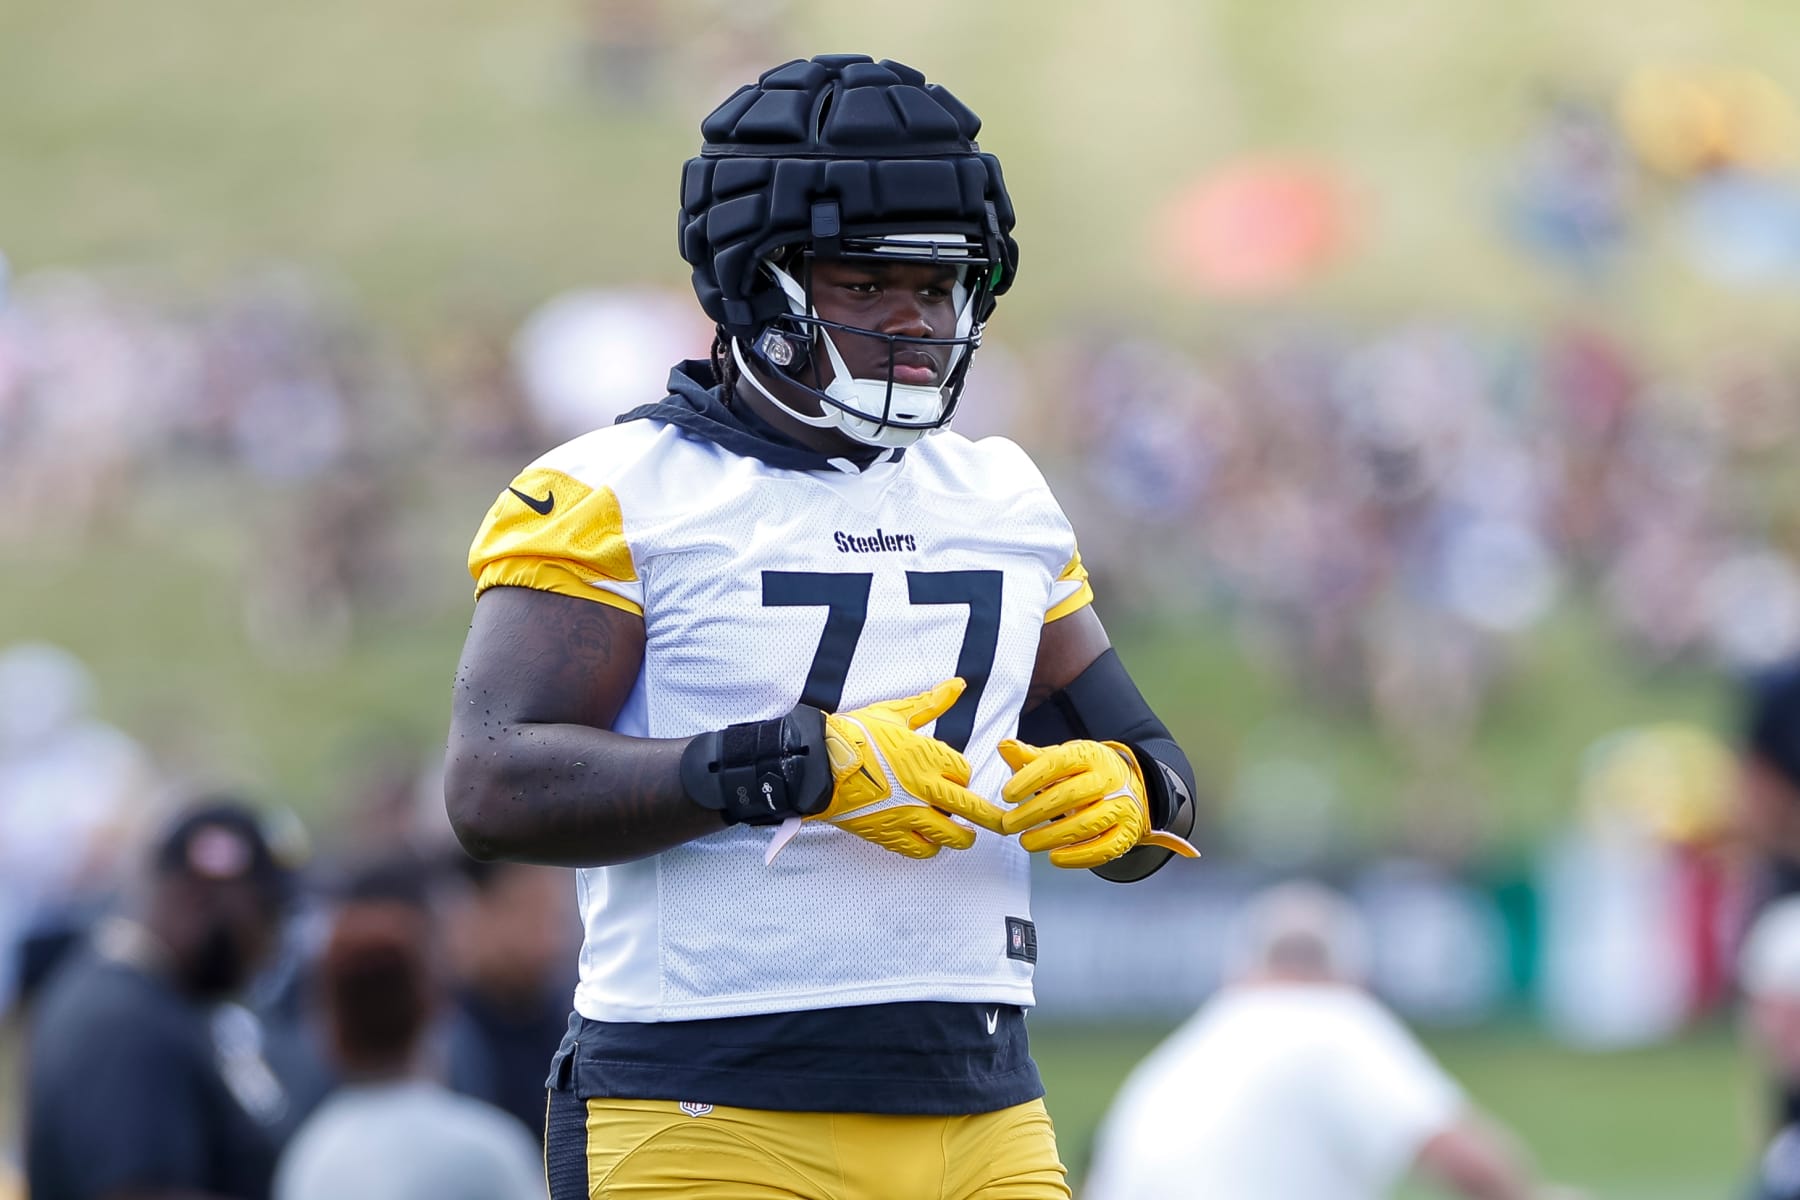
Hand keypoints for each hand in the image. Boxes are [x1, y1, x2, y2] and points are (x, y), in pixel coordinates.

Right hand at [766, 678, 1003, 861]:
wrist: (818, 764)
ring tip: (963, 834)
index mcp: (927, 757)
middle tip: (1003, 824)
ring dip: (962, 836)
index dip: (961, 775)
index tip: (953, 776)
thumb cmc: (854, 736)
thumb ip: (931, 703)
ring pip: (952, 836)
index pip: (965, 773)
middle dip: (991, 818)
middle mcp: (924, 789)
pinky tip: (931, 840)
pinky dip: (931, 848)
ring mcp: (908, 815)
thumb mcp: (895, 715)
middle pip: (972, 809)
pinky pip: (922, 850)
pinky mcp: (890, 835)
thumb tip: (958, 684)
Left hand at [996, 738, 1199, 868]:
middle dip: (1034, 813)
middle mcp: (1109, 779)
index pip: (1057, 763)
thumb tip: (1005, 747)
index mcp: (1090, 755)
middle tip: (1010, 824)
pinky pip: (1103, 849)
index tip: (1007, 794)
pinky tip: (1054, 856)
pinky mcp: (1127, 833)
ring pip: (1086, 825)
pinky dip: (1076, 856)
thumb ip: (1030, 756)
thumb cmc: (1087, 773)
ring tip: (1027, 841)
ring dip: (1051, 837)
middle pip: (1070, 796)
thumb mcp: (1061, 758)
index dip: (1029, 779)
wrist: (1129, 787)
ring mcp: (1122, 806)